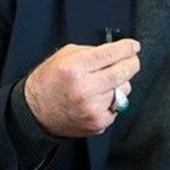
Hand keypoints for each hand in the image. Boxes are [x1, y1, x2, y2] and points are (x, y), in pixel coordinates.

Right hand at [24, 39, 140, 137]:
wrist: (37, 111)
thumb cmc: (50, 81)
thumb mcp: (64, 56)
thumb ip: (90, 52)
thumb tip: (116, 52)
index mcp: (75, 68)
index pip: (110, 54)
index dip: (126, 48)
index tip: (133, 46)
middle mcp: (85, 88)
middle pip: (123, 73)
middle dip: (131, 63)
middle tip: (131, 59)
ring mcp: (92, 107)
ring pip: (124, 90)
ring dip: (120, 83)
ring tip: (103, 83)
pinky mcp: (98, 122)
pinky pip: (118, 107)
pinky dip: (112, 100)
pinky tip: (98, 98)